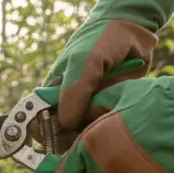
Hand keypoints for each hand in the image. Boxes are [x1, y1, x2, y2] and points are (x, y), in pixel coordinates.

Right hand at [46, 0, 173, 130]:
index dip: (43, 133)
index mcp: (54, 90)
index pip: (39, 120)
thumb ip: (73, 92)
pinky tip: (113, 129)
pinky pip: (105, 126)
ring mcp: (91, 106)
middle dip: (68, 139)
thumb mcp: (83, 63)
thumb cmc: (100, 41)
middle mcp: (70, 101)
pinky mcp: (110, 108)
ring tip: (100, 133)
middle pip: (61, 132)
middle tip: (80, 142)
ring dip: (90, 136)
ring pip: (84, 132)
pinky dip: (107, 130)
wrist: (133, 29)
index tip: (53, 142)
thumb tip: (65, 124)